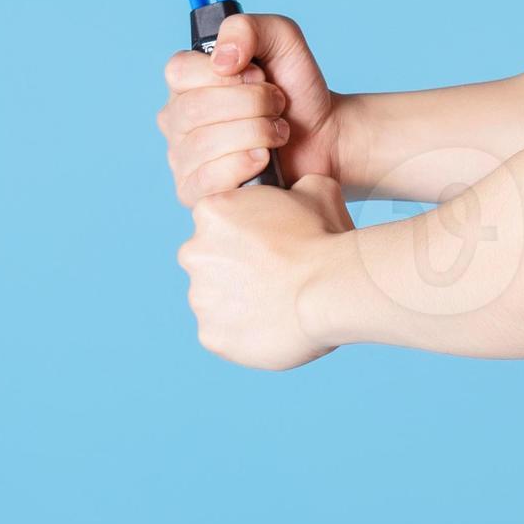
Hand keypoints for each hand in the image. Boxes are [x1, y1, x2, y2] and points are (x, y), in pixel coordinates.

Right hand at [155, 13, 347, 204]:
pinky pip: (206, 179)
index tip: (261, 76)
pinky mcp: (195, 191)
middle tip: (277, 106)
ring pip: (203, 145)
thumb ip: (248, 27)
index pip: (180, 71)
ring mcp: (182, 157)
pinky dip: (244, 165)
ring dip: (255, 133)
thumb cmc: (296, 88)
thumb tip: (222, 60)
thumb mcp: (281, 38)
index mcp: (186, 81)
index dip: (227, 76)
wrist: (324, 136)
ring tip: (278, 132)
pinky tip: (265, 159)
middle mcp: (177, 118)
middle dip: (251, 105)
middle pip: (194, 110)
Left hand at [177, 177, 352, 369]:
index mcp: (210, 211)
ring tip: (278, 303)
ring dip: (239, 301)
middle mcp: (194, 252)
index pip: (218, 221)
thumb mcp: (316, 190)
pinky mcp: (210, 335)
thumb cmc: (324, 237)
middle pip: (211, 261)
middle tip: (275, 275)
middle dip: (237, 268)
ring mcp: (200, 297)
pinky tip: (273, 325)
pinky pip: (223, 333)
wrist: (329, 289)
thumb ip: (294, 188)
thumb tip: (299, 190)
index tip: (268, 243)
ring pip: (215, 299)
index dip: (246, 232)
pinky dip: (243, 332)